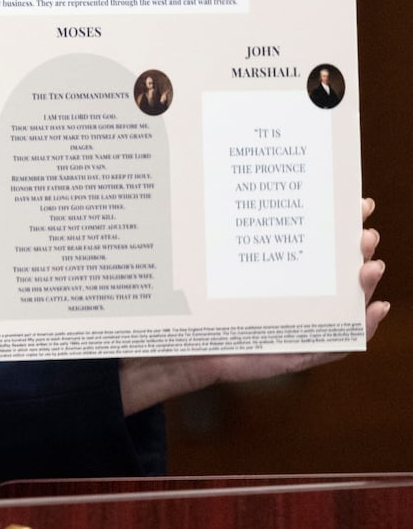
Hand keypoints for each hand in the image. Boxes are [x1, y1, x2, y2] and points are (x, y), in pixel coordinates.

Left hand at [120, 197, 387, 414]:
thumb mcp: (202, 268)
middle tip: (366, 234)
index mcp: (271, 278)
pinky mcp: (289, 357)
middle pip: (333, 276)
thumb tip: (224, 183)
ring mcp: (292, 330)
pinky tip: (374, 311)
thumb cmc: (183, 307)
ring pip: (340, 309)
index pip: (311, 249)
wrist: (167, 351)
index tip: (359, 204)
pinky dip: (358, 331)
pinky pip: (331, 347)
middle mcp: (287, 301)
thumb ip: (219, 241)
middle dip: (356, 253)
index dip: (339, 227)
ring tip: (372, 266)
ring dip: (363, 288)